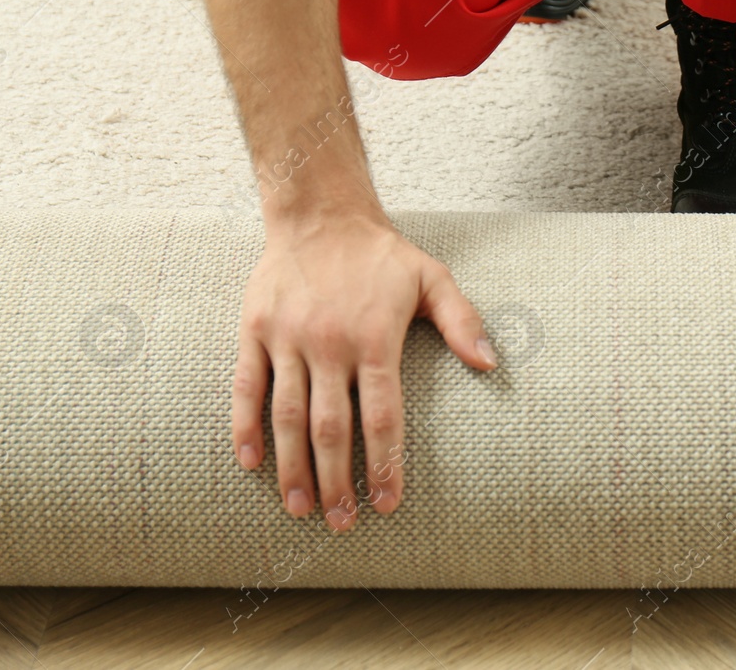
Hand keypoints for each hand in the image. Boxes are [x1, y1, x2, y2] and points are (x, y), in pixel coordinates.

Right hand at [231, 207, 496, 529]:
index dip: (384, 462)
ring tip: (300, 508)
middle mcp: (329, 344)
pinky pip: (246, 386)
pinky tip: (250, 462)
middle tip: (341, 522)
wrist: (319, 213)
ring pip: (287, 416)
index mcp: (374, 338)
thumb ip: (462, 321)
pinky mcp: (254, 331)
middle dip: (336, 481)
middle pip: (332, 428)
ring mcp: (287, 339)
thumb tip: (490, 363)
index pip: (382, 415)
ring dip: (292, 467)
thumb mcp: (432, 278)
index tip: (386, 502)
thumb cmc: (381, 254)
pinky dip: (245, 427)